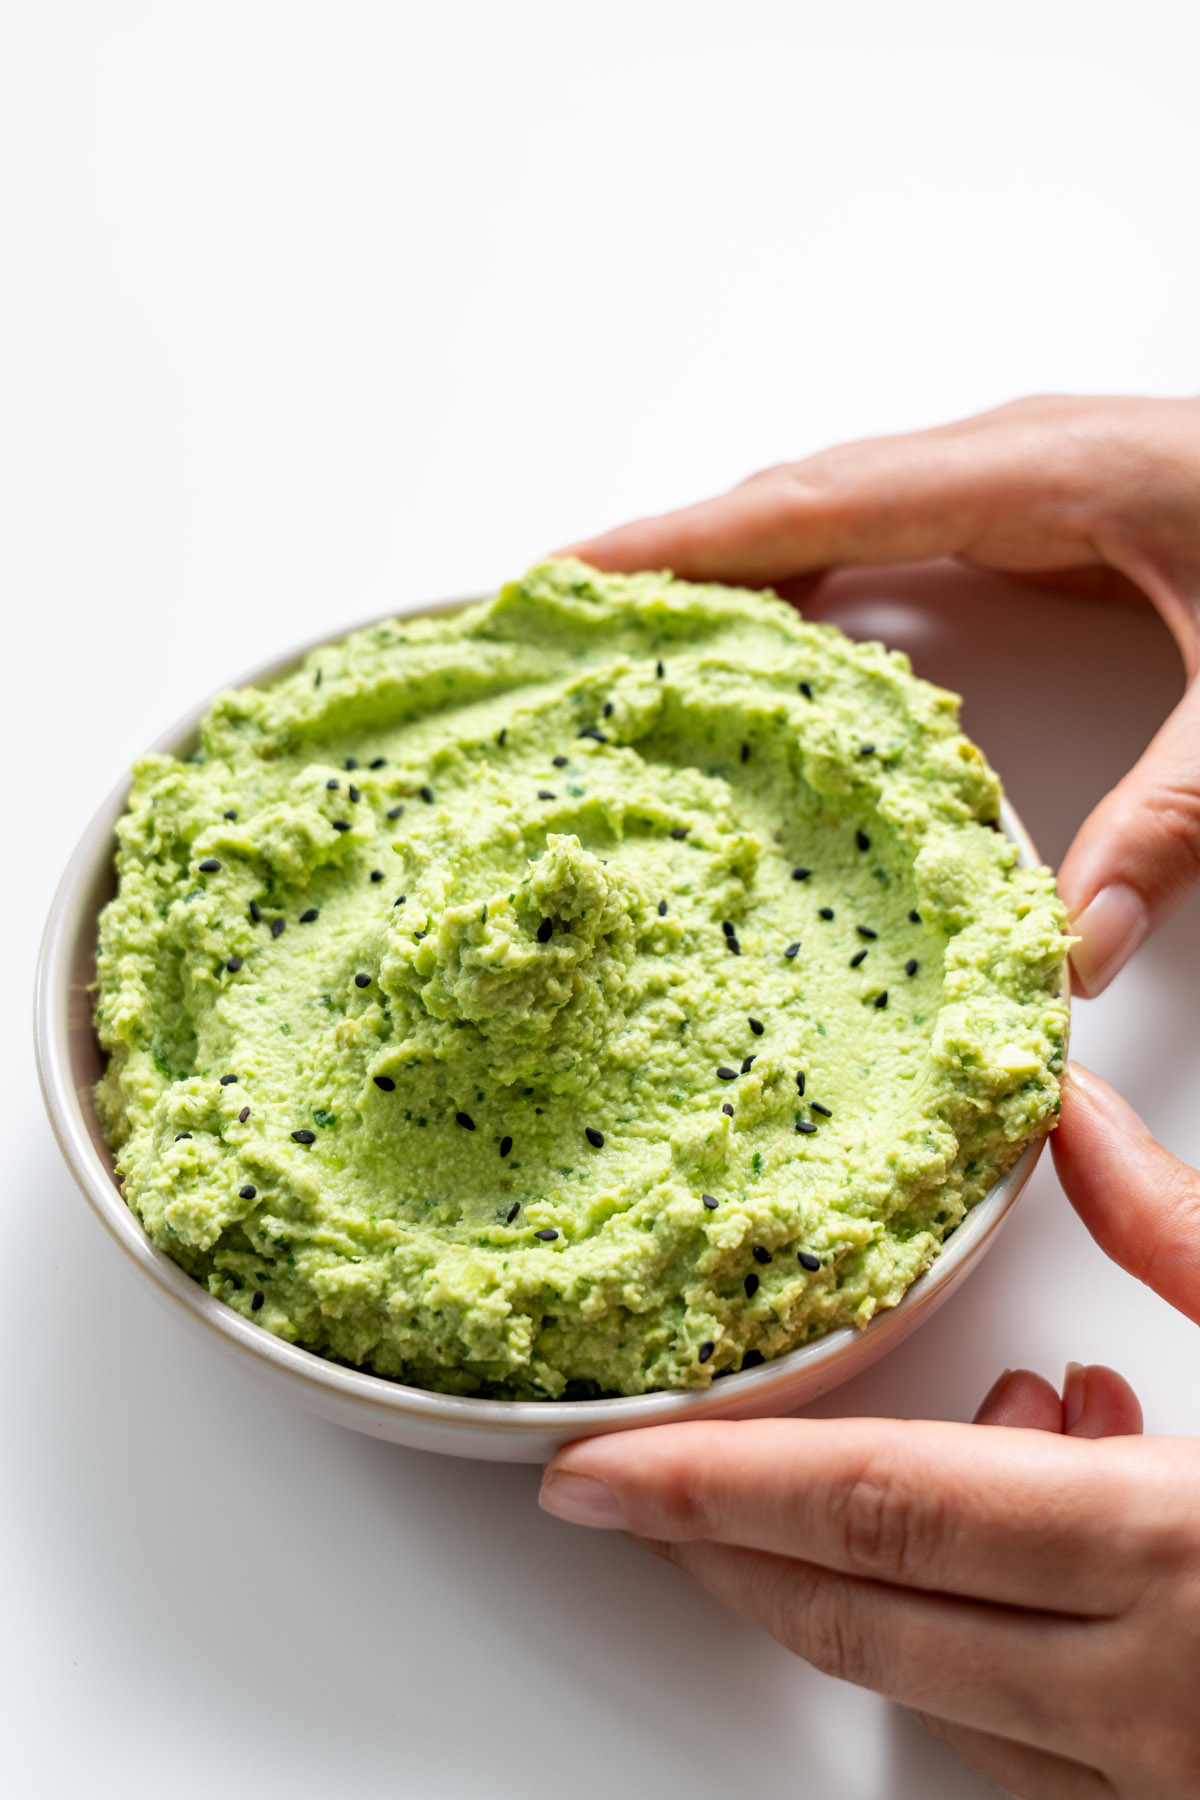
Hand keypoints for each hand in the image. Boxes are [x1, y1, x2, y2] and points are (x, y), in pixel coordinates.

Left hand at [539, 1064, 1199, 1797]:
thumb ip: (1192, 1233)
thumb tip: (1073, 1118)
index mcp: (1175, 1557)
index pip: (875, 1511)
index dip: (710, 1486)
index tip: (585, 1472)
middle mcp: (1153, 1697)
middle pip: (863, 1612)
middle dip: (724, 1546)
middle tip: (627, 1484)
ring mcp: (1171, 1775)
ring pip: (931, 1683)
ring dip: (846, 1583)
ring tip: (838, 1470)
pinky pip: (1029, 1737)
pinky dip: (978, 1635)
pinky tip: (1038, 1507)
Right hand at [561, 394, 1199, 996]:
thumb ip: (1166, 818)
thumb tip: (1064, 954)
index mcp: (1045, 473)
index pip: (820, 505)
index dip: (684, 542)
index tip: (567, 571)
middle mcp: (1013, 456)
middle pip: (798, 498)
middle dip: (673, 552)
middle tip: (556, 616)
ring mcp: (1021, 474)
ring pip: (832, 511)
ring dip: (729, 566)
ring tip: (626, 634)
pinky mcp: (1037, 507)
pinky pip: (881, 534)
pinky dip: (803, 579)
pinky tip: (770, 639)